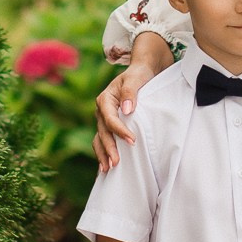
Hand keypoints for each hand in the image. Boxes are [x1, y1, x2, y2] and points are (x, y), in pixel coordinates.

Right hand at [94, 35, 171, 169]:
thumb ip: (130, 92)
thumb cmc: (139, 75)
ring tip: (108, 169)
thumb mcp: (136, 78)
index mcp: (105, 99)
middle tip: (116, 163)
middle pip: (103, 132)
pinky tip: (107, 166)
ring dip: (103, 154)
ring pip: (100, 139)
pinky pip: (104, 141)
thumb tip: (127, 110)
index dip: (119, 131)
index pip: (110, 118)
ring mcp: (104, 120)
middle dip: (109, 148)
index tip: (132, 141)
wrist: (141, 72)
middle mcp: (102, 111)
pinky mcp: (110, 126)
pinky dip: (105, 153)